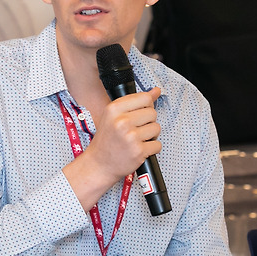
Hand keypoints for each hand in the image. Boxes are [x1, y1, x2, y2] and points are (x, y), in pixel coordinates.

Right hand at [63, 87, 161, 208]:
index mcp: (114, 109)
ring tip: (137, 140)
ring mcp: (130, 137)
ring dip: (151, 135)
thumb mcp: (114, 116)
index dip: (146, 106)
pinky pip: (157, 145)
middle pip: (152, 113)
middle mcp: (122, 121)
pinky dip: (152, 148)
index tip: (139, 114)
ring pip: (156, 128)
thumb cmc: (106, 140)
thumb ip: (135, 102)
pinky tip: (140, 149)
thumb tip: (156, 91)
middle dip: (148, 122)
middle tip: (136, 130)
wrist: (99, 164)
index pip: (144, 98)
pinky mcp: (138, 151)